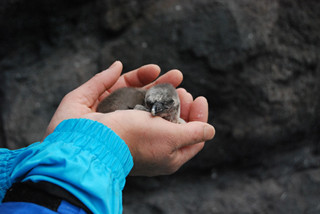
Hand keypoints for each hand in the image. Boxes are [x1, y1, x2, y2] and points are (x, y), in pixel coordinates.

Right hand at [45, 61, 214, 175]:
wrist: (90, 140)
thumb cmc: (134, 140)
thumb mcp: (171, 139)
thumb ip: (193, 133)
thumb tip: (211, 131)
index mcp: (166, 154)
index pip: (190, 136)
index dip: (199, 117)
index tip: (199, 98)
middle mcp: (150, 142)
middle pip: (172, 120)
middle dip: (180, 101)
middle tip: (183, 90)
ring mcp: (132, 127)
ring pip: (153, 105)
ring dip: (163, 87)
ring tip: (172, 75)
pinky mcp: (116, 114)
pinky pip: (131, 96)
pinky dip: (138, 82)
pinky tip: (146, 72)